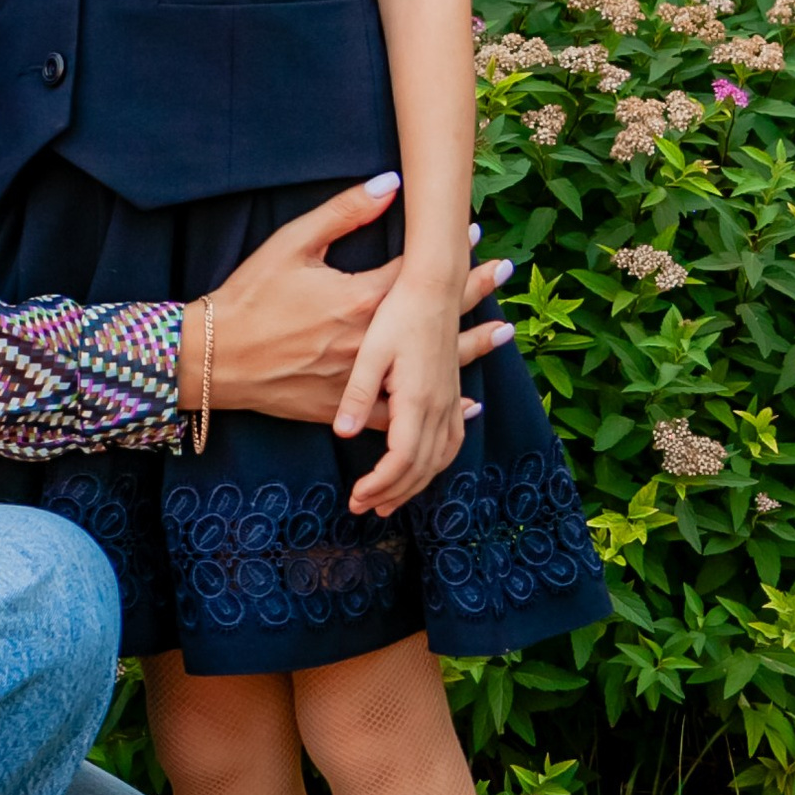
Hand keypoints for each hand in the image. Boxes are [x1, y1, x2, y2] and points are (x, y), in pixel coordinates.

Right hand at [188, 178, 511, 427]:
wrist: (213, 358)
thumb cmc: (249, 296)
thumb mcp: (292, 244)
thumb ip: (345, 213)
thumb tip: (389, 183)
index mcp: (361, 299)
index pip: (418, 270)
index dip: (448, 248)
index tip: (473, 230)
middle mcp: (372, 343)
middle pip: (434, 317)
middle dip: (472, 292)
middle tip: (503, 271)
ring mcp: (362, 382)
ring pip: (428, 369)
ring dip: (468, 347)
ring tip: (503, 332)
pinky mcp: (345, 409)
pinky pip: (402, 415)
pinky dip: (435, 408)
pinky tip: (464, 404)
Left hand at [335, 276, 472, 518]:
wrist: (435, 286)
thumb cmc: (398, 313)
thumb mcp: (371, 351)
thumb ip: (358, 394)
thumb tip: (342, 433)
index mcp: (417, 399)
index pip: (402, 460)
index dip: (380, 485)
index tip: (357, 497)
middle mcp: (439, 406)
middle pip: (421, 467)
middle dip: (393, 493)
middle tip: (364, 508)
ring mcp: (450, 400)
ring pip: (440, 457)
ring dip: (416, 483)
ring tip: (390, 499)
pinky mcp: (453, 391)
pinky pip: (453, 440)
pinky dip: (439, 461)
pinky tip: (429, 465)